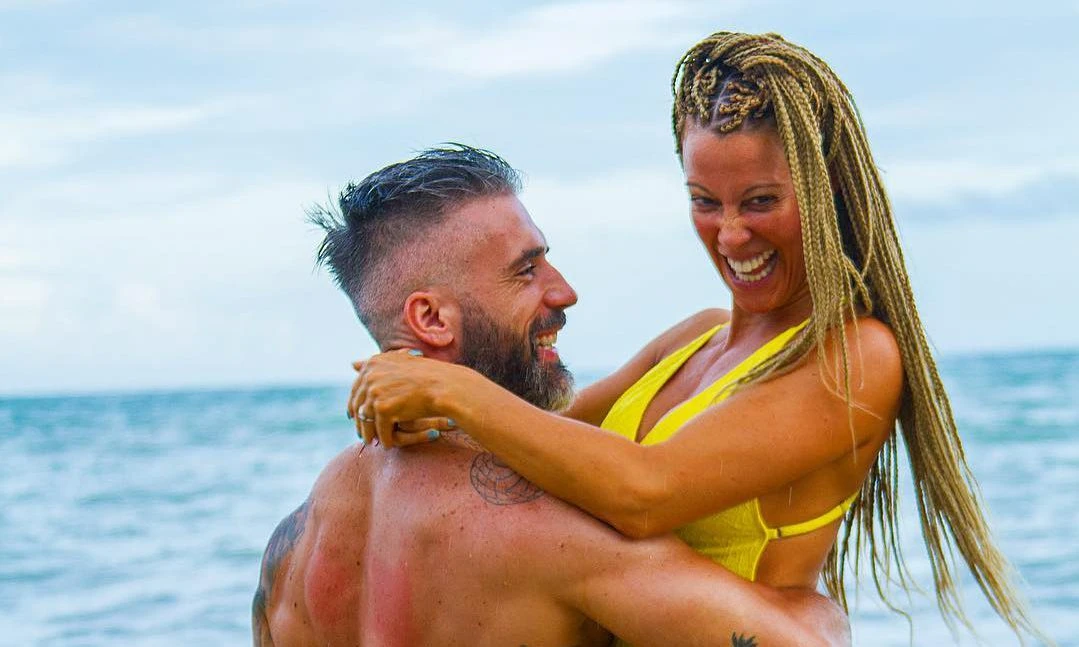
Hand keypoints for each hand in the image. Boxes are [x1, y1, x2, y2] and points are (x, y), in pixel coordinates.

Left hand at [347, 349, 465, 447]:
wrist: (446, 386)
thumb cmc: (428, 375)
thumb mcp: (398, 363)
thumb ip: (375, 365)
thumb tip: (352, 363)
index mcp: (373, 363)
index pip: (357, 388)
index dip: (357, 403)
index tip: (357, 414)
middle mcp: (370, 375)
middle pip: (358, 404)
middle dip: (360, 420)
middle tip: (363, 432)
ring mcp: (375, 392)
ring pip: (366, 420)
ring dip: (369, 432)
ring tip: (373, 441)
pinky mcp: (383, 409)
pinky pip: (380, 430)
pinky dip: (384, 439)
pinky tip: (387, 445)